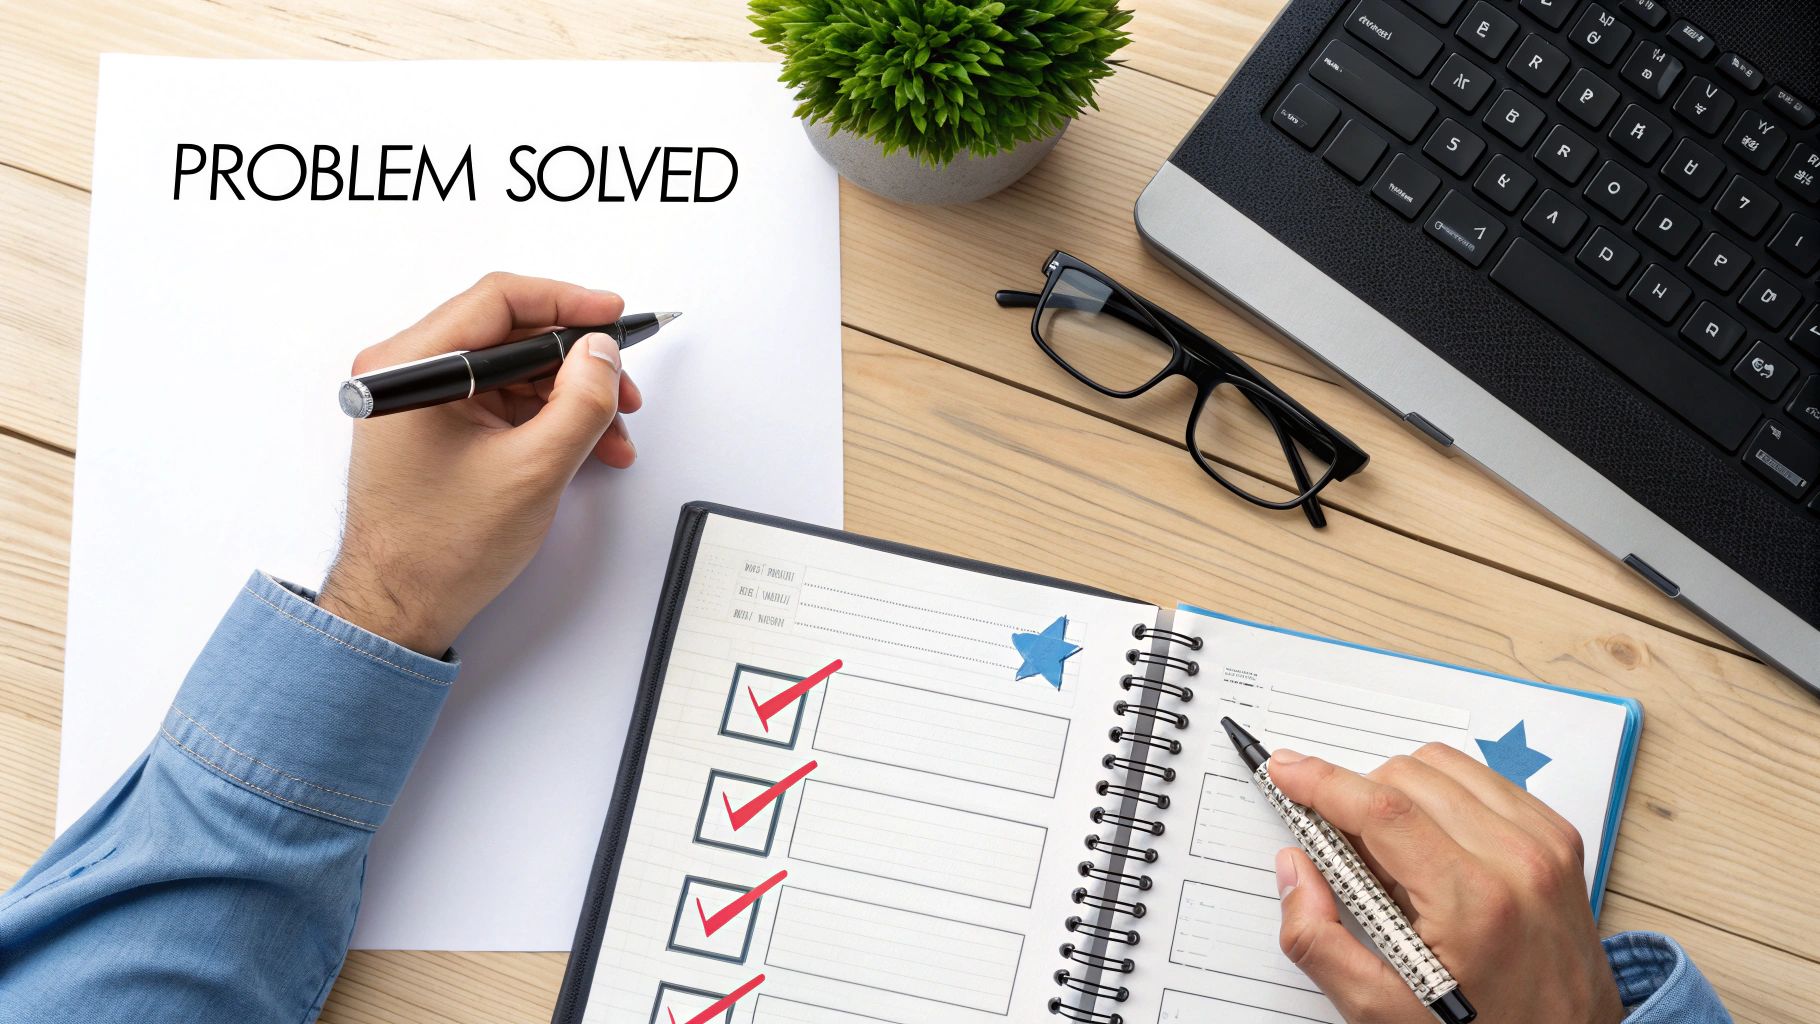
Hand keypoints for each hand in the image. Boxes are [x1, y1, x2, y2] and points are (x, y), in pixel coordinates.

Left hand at [317, 273, 643, 655]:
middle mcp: (405, 372)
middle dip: (576, 363)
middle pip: (510, 334)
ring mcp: (419, 399)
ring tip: (611, 433)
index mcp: (408, 367)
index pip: (498, 301)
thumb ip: (580, 402)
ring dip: (568, 397)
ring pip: (512, 371)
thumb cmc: (438, 550)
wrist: (400, 606)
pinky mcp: (434, 425)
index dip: (567, 303)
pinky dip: (546, 418)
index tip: (612, 315)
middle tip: (622, 385)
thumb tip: (602, 354)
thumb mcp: (533, 470)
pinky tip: (584, 444)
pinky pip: (500, 400)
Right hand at [1268, 744, 1625, 1023]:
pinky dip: (1444, 796)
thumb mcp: (1383, 1012)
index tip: (1285, 769)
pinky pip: (1481, 778)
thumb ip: (1319, 943)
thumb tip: (1294, 868)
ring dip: (1399, 792)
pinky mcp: (1557, 835)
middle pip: (1405, 777)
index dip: (1322, 781)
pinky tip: (1436, 842)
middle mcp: (1517, 860)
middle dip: (1357, 800)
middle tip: (1348, 853)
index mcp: (1475, 903)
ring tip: (1396, 853)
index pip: (1383, 810)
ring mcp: (1544, 842)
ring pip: (1442, 765)